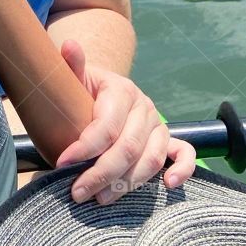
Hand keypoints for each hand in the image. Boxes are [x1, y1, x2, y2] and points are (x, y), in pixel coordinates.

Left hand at [54, 40, 195, 205]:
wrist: (101, 91)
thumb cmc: (84, 89)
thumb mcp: (76, 77)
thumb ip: (72, 65)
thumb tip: (68, 46)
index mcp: (122, 90)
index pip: (106, 125)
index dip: (84, 147)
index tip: (62, 163)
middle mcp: (144, 107)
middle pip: (128, 148)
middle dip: (101, 174)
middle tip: (77, 192)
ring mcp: (158, 124)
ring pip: (150, 159)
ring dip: (126, 184)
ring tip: (99, 199)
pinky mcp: (167, 140)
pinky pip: (183, 154)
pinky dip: (181, 169)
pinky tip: (169, 184)